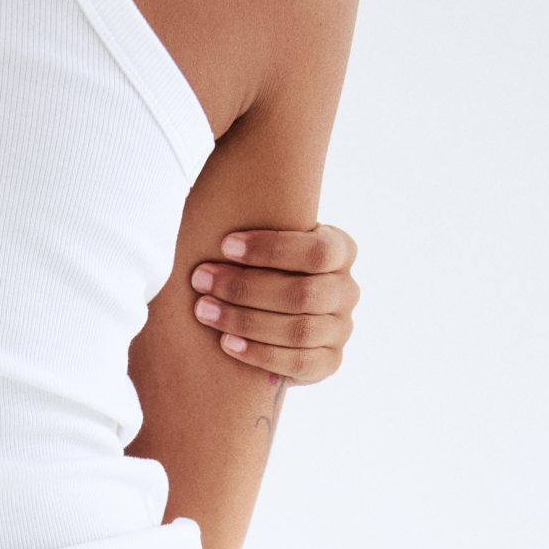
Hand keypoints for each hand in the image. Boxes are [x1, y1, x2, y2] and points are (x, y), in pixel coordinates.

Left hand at [189, 225, 358, 384]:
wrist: (272, 320)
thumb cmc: (262, 265)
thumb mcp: (268, 242)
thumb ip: (261, 222)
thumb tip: (219, 186)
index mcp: (341, 249)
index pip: (317, 251)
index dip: (271, 249)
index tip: (224, 245)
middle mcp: (347, 289)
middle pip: (303, 294)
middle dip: (245, 288)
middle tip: (201, 280)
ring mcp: (341, 328)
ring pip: (298, 330)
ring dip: (245, 320)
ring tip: (204, 310)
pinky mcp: (329, 362)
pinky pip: (298, 363)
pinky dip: (259, 354)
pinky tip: (226, 343)